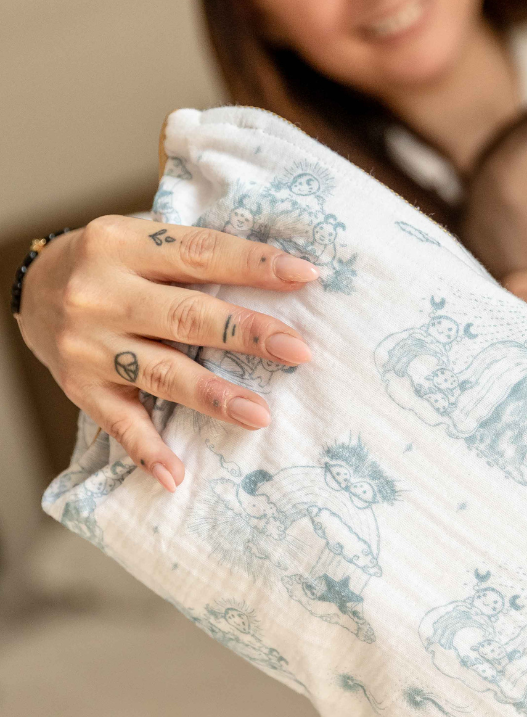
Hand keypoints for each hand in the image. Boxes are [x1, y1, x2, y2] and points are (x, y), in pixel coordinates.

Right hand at [15, 215, 319, 490]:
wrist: (32, 289)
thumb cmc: (110, 264)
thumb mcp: (142, 240)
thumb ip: (196, 257)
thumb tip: (286, 276)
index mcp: (123, 243)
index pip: (200, 252)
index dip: (254, 264)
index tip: (304, 275)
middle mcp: (101, 293)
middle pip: (187, 316)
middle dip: (247, 334)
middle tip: (297, 351)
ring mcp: (89, 345)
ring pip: (162, 372)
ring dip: (214, 396)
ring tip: (259, 414)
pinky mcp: (81, 388)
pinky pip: (121, 424)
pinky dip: (149, 451)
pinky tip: (178, 475)